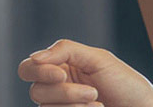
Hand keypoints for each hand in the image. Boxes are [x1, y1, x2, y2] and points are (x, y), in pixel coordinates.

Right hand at [18, 39, 152, 106]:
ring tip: (99, 104)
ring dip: (75, 106)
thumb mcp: (97, 59)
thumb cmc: (124, 83)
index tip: (62, 75)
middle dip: (65, 93)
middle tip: (93, 92)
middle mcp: (56, 88)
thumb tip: (35, 57)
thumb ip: (65, 50)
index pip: (28, 68)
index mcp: (60, 67)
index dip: (38, 71)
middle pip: (37, 91)